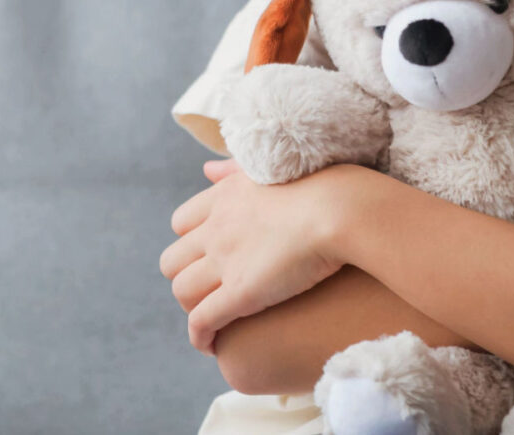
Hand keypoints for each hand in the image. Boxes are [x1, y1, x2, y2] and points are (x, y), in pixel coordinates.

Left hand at [160, 157, 352, 355]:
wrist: (339, 209)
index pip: (180, 224)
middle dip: (186, 277)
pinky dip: (200, 336)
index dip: (191, 243)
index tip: (208, 257)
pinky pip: (202, 321)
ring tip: (213, 320)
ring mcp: (225, 261)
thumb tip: (206, 169)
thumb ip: (232, 169)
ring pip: (182, 292)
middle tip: (209, 291)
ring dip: (193, 308)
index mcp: (223, 197)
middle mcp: (216, 228)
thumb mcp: (267, 168)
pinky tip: (210, 345)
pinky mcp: (241, 293)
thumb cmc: (321, 185)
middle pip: (173, 260)